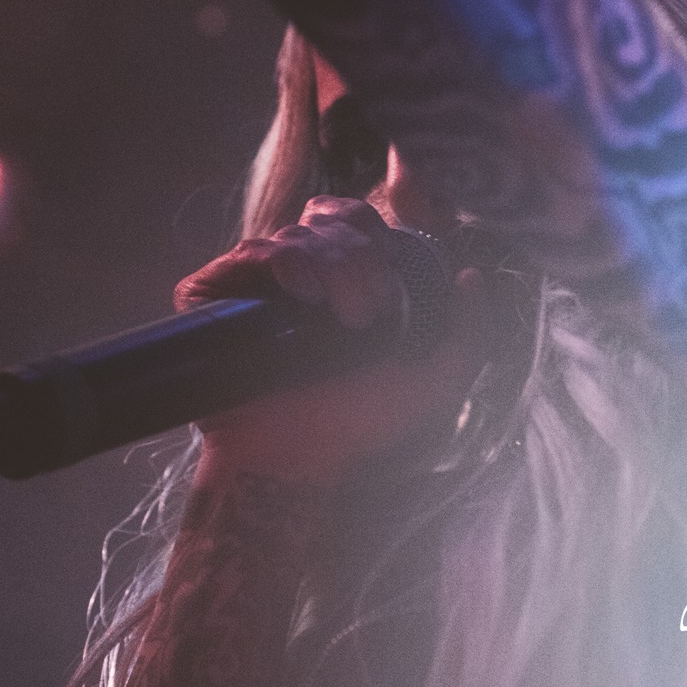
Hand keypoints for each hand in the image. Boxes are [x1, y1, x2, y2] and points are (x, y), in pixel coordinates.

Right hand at [174, 197, 493, 489]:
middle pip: (329, 221)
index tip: (394, 281)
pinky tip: (302, 292)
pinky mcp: (212, 296)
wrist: (298, 466)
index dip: (377, 233)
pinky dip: (282, 260)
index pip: (355, 220)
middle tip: (374, 311)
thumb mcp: (436, 382)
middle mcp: (296, 275)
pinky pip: (249, 251)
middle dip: (361, 258)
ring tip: (348, 318)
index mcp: (341, 279)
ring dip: (333, 265)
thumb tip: (473, 276)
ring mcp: (253, 283)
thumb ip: (469, 334)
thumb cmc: (358, 429)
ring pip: (295, 234)